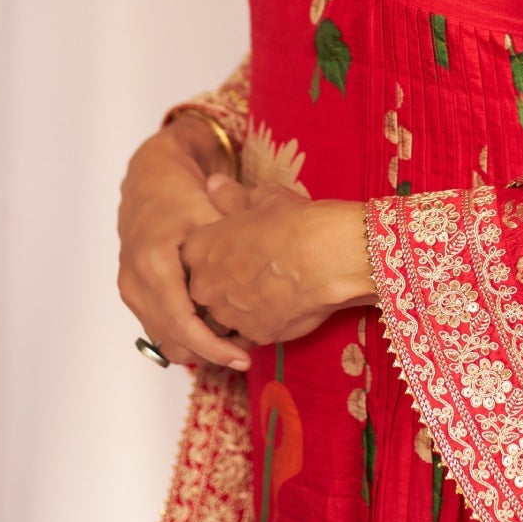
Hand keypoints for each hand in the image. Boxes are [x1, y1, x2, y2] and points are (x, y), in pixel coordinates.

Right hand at [117, 117, 254, 369]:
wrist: (149, 180)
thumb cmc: (182, 192)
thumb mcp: (210, 211)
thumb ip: (229, 245)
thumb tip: (262, 278)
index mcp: (154, 263)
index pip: (183, 324)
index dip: (214, 348)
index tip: (243, 358)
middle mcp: (135, 281)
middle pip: (173, 340)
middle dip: (210, 352)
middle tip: (247, 350)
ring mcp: (131, 290)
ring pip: (165, 340)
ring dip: (198, 346)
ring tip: (235, 339)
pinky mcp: (134, 294)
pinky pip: (160, 329)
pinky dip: (186, 334)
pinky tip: (215, 325)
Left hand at [181, 177, 375, 346]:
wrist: (327, 257)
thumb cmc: (294, 221)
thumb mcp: (260, 198)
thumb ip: (231, 196)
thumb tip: (214, 184)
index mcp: (198, 249)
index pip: (195, 256)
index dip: (219, 252)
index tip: (239, 247)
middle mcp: (205, 286)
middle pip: (207, 289)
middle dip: (227, 283)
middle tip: (258, 269)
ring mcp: (229, 315)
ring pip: (229, 315)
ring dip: (245, 306)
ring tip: (274, 288)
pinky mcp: (256, 336)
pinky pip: (255, 332)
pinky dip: (266, 322)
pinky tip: (287, 305)